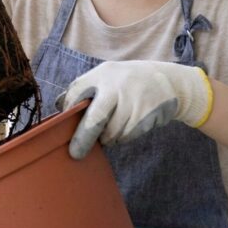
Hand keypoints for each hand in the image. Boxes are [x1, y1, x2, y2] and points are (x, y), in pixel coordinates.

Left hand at [55, 60, 213, 159]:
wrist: (169, 82)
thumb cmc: (129, 82)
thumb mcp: (108, 76)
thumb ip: (84, 89)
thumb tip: (58, 106)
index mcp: (103, 73)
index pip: (77, 92)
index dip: (69, 109)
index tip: (65, 123)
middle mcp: (117, 86)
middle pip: (94, 119)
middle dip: (83, 139)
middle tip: (75, 153)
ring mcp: (133, 102)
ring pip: (111, 132)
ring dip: (108, 137)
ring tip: (112, 127)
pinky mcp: (145, 116)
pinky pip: (126, 136)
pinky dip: (122, 137)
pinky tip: (127, 126)